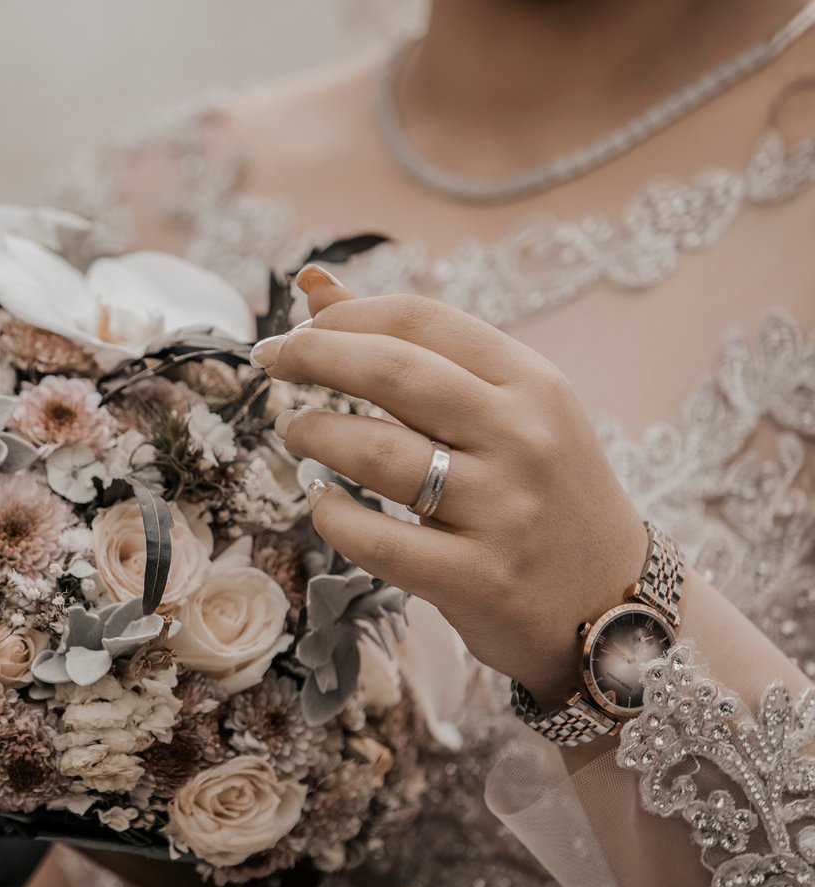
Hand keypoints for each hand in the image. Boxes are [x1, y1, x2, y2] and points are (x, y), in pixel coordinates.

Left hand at [251, 265, 650, 701]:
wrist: (616, 603)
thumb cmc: (542, 492)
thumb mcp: (507, 409)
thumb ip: (414, 350)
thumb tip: (315, 284)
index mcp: (532, 383)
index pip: (421, 321)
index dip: (343, 318)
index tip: (293, 331)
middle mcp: (523, 438)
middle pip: (392, 371)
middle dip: (313, 356)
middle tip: (271, 362)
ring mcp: (504, 511)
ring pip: (377, 454)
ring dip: (315, 435)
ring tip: (298, 434)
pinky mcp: (479, 579)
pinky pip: (378, 540)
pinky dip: (332, 516)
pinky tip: (322, 503)